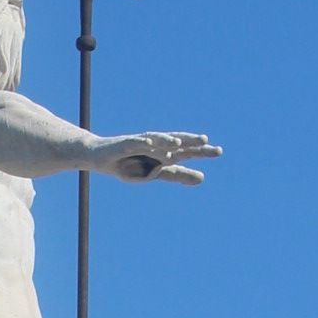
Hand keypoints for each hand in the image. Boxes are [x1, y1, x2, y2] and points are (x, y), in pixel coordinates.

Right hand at [103, 131, 220, 184]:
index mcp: (165, 154)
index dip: (201, 151)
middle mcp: (156, 146)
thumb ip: (178, 174)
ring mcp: (141, 143)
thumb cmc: (128, 165)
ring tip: (178, 143)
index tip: (218, 151)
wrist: (100, 157)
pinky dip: (143, 143)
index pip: (186, 152)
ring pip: (157, 140)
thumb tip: (203, 177)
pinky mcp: (125, 143)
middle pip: (175, 142)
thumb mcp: (155, 174)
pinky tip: (150, 144)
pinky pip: (135, 143)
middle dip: (188, 141)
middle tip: (205, 141)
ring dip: (166, 140)